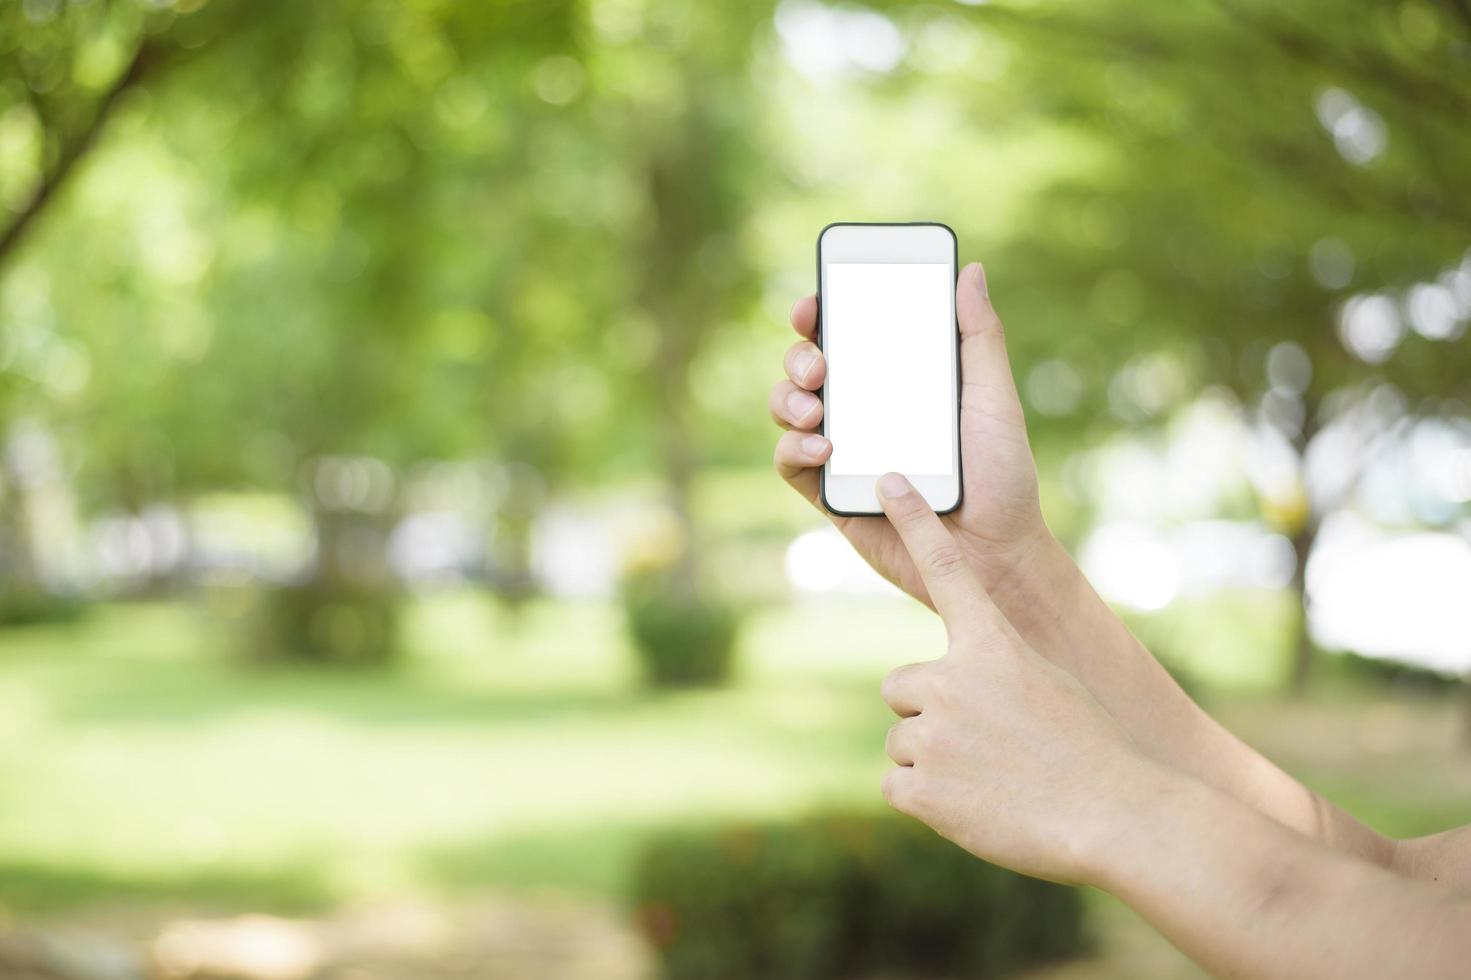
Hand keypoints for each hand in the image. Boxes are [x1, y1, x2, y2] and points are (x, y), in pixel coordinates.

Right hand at [771, 263, 1051, 608]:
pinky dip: (793, 448)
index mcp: (898, 382)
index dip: (821, 314)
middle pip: (808, 368)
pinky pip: (791, 464)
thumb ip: (980, 337)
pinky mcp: (831, 496)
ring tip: (818, 409)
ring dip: (788, 399)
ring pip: (788, 410)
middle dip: (799, 356)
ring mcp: (844, 453)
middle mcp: (864, 413)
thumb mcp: (994, 398)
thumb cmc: (1003, 478)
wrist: (996, 556)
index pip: (849, 336)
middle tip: (820, 365)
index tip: (816, 303)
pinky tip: (822, 445)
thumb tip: (971, 271)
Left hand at [873, 472, 1144, 884]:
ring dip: (934, 761)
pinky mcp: (920, 787)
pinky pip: (898, 786)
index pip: (944, 568)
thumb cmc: (1088, 750)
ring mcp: (934, 733)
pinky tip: (973, 806)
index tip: (889, 479)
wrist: (1116, 815)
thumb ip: (992, 672)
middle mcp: (951, 678)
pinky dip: (928, 800)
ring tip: (990, 778)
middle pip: (902, 687)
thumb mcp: (1046, 687)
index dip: (915, 519)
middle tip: (985, 743)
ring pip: (903, 740)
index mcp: (990, 644)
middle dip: (931, 713)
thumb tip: (950, 685)